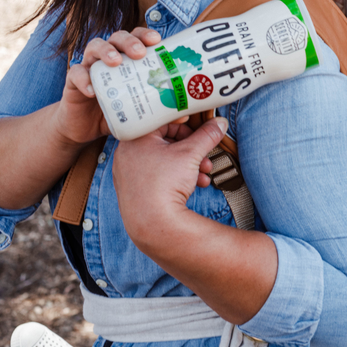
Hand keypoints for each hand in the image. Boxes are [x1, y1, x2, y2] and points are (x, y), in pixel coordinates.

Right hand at [53, 28, 161, 145]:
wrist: (86, 128)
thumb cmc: (117, 111)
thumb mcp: (139, 110)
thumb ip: (158, 111)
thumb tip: (183, 116)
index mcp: (127, 59)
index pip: (136, 38)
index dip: (145, 35)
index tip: (157, 40)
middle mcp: (108, 57)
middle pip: (117, 37)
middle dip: (129, 41)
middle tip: (139, 52)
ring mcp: (90, 67)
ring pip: (94, 47)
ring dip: (106, 51)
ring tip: (116, 61)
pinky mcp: (73, 81)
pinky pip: (76, 74)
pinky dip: (83, 79)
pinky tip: (93, 90)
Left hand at [112, 117, 228, 249]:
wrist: (154, 225)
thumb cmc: (165, 185)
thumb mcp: (191, 154)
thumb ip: (207, 136)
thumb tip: (219, 123)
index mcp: (135, 139)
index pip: (161, 121)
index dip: (184, 123)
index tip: (198, 128)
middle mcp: (127, 154)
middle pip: (165, 142)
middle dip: (191, 149)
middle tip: (205, 154)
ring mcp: (129, 173)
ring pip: (164, 160)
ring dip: (189, 164)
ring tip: (204, 172)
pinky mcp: (135, 190)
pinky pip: (158, 176)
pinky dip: (178, 177)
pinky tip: (196, 184)